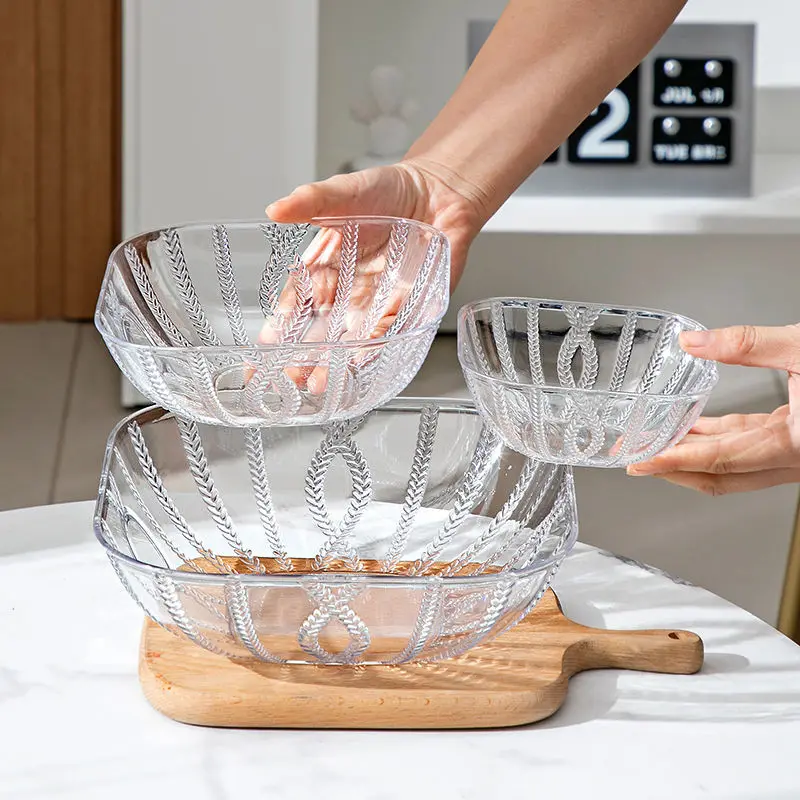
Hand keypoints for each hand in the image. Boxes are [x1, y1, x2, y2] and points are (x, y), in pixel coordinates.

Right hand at [259, 158, 487, 392]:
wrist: (437, 189)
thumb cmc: (387, 190)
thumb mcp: (343, 191)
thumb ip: (311, 201)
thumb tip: (276, 208)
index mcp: (326, 267)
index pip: (297, 302)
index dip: (279, 325)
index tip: (264, 347)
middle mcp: (349, 291)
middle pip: (322, 330)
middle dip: (305, 356)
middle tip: (290, 377)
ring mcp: (377, 301)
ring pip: (352, 338)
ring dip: (336, 362)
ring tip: (320, 383)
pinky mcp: (409, 304)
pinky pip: (390, 330)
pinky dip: (375, 346)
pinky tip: (359, 362)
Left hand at [627, 324, 799, 494]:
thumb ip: (748, 344)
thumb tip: (694, 342)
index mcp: (794, 444)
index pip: (719, 459)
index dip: (675, 461)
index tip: (641, 462)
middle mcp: (792, 459)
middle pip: (718, 475)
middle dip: (671, 468)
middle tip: (632, 458)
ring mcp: (790, 454)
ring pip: (729, 465)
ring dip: (688, 455)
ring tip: (649, 444)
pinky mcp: (790, 439)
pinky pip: (742, 446)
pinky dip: (711, 440)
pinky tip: (685, 430)